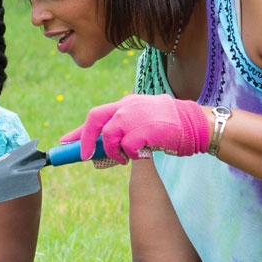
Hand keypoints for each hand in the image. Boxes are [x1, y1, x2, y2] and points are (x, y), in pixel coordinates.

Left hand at [60, 94, 210, 165]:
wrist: (196, 124)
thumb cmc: (171, 127)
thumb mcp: (144, 122)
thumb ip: (125, 129)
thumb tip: (103, 149)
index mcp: (127, 103)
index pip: (96, 115)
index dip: (79, 131)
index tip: (64, 142)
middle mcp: (128, 105)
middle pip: (95, 119)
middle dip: (85, 139)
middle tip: (85, 156)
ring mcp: (136, 116)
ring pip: (110, 136)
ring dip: (114, 152)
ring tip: (125, 158)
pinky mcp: (145, 128)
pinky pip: (127, 146)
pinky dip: (131, 155)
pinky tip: (142, 155)